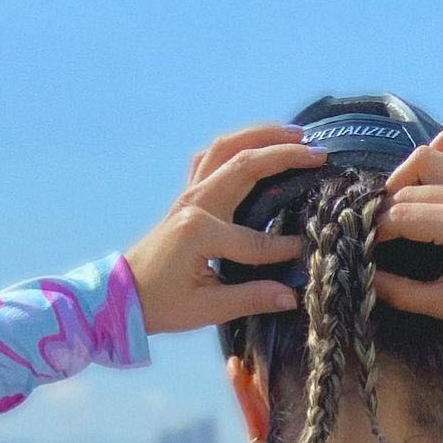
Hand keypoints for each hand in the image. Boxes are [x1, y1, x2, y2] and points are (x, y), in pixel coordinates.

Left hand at [122, 124, 327, 334]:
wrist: (124, 293)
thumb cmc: (163, 304)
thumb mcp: (207, 309)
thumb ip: (250, 299)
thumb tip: (291, 296)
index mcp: (199, 232)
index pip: (255, 241)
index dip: (284, 249)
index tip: (309, 251)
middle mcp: (194, 204)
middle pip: (244, 166)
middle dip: (283, 155)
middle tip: (318, 153)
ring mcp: (188, 194)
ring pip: (225, 148)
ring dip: (260, 135)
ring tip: (294, 133)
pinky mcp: (186, 194)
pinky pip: (210, 157)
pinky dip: (235, 144)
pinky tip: (255, 144)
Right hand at [372, 129, 442, 335]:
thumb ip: (400, 292)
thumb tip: (367, 278)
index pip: (398, 217)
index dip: (375, 232)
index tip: (366, 246)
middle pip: (407, 189)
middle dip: (384, 209)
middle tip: (375, 231)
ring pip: (428, 157)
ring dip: (405, 176)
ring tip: (396, 201)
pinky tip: (432, 166)